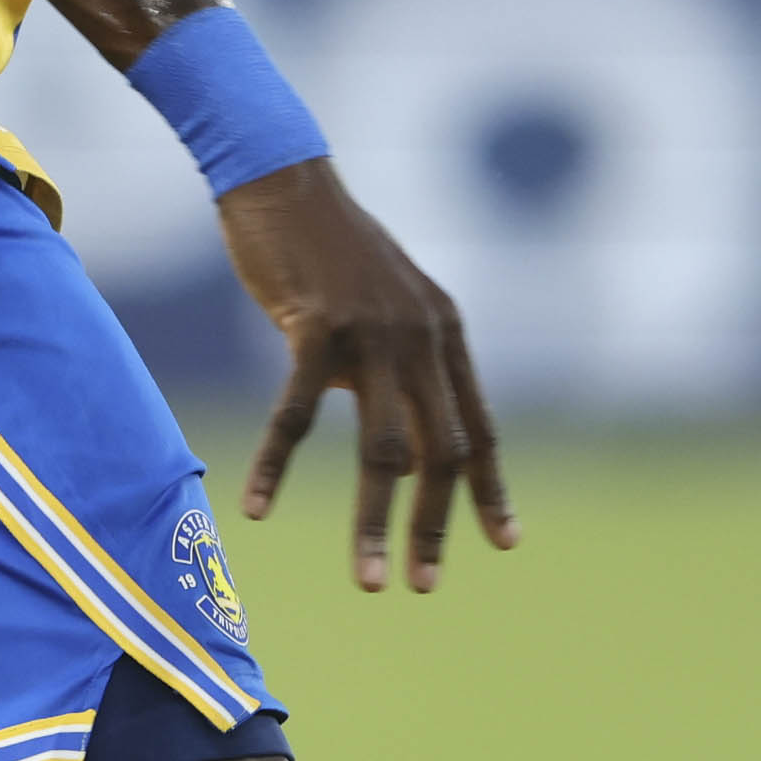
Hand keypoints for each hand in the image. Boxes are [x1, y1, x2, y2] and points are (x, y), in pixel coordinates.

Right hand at [221, 157, 512, 595]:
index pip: (480, 428)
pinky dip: (277, 466)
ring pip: (385, 450)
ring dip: (377, 524)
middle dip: (437, 526)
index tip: (504, 543)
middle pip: (443, 452)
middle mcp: (422, 336)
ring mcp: (373, 332)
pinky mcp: (317, 325)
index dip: (492, 489)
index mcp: (444, 334)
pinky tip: (256, 508)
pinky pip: (297, 415)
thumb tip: (400, 443)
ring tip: (370, 582)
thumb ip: (399, 364)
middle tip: (423, 584)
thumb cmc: (325, 246)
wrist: (281, 176)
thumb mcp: (382, 304)